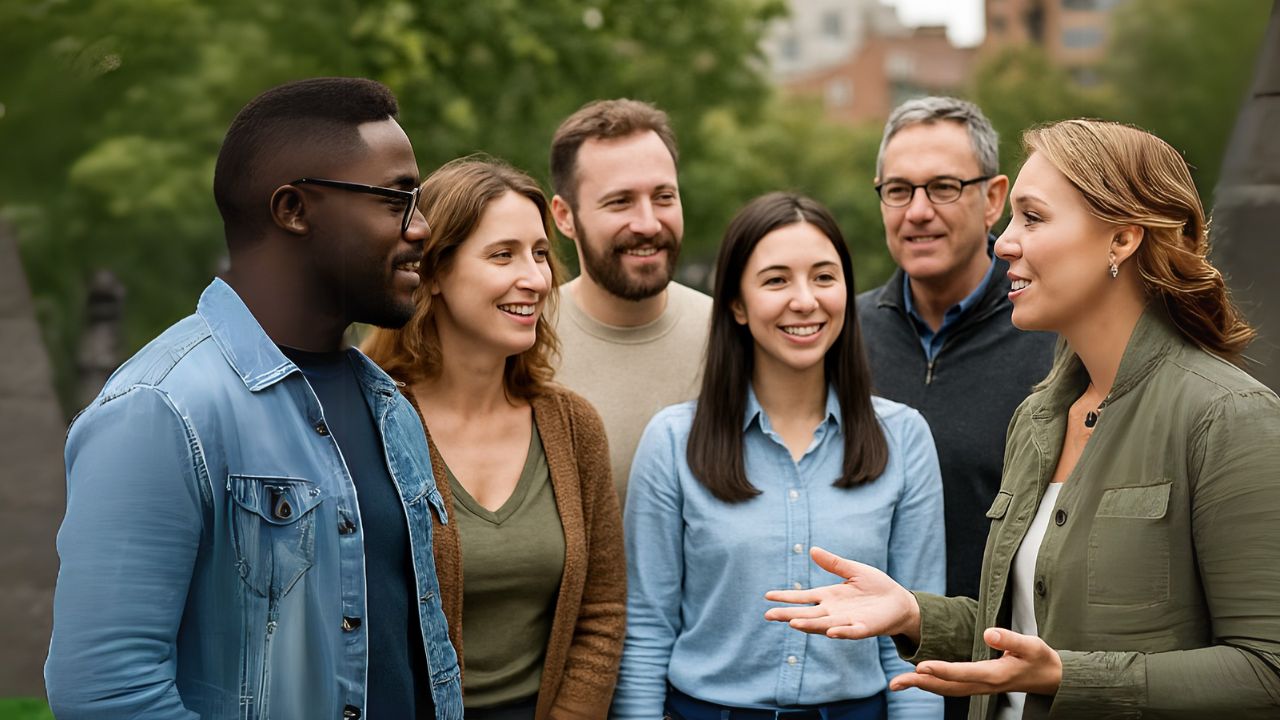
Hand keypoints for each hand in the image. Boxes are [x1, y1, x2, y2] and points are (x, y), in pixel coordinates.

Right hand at [763, 546, 919, 641]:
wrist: (899, 602)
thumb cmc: (876, 586)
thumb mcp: (854, 570)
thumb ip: (834, 563)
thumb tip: (813, 550)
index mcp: (829, 597)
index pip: (803, 598)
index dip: (786, 597)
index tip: (767, 596)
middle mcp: (833, 611)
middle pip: (806, 614)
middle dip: (787, 614)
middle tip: (768, 615)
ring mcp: (846, 621)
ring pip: (823, 625)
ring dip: (808, 625)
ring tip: (792, 622)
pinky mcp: (863, 628)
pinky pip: (850, 632)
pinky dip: (841, 632)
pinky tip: (830, 632)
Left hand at [889, 628, 1061, 696]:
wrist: (1050, 677)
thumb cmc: (1040, 659)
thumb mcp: (1031, 645)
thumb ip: (1010, 639)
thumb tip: (988, 632)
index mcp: (995, 674)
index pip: (963, 673)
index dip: (941, 670)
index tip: (920, 665)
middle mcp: (984, 684)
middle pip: (947, 687)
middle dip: (920, 684)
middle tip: (896, 682)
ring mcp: (980, 687)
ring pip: (946, 690)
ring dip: (922, 686)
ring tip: (898, 683)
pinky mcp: (978, 684)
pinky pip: (951, 688)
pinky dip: (932, 684)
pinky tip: (918, 679)